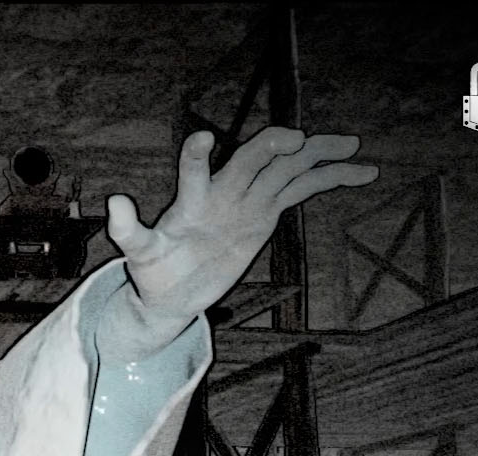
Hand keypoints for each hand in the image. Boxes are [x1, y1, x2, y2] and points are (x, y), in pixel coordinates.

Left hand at [106, 127, 377, 328]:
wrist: (172, 294)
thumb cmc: (153, 272)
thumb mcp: (139, 256)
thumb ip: (129, 231)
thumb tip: (114, 202)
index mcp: (193, 201)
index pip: (196, 171)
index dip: (200, 155)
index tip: (204, 139)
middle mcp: (224, 192)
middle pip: (255, 158)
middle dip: (277, 145)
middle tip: (300, 141)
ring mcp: (249, 199)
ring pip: (288, 168)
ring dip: (318, 155)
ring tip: (354, 146)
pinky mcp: (266, 212)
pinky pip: (302, 189)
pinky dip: (331, 179)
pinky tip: (363, 171)